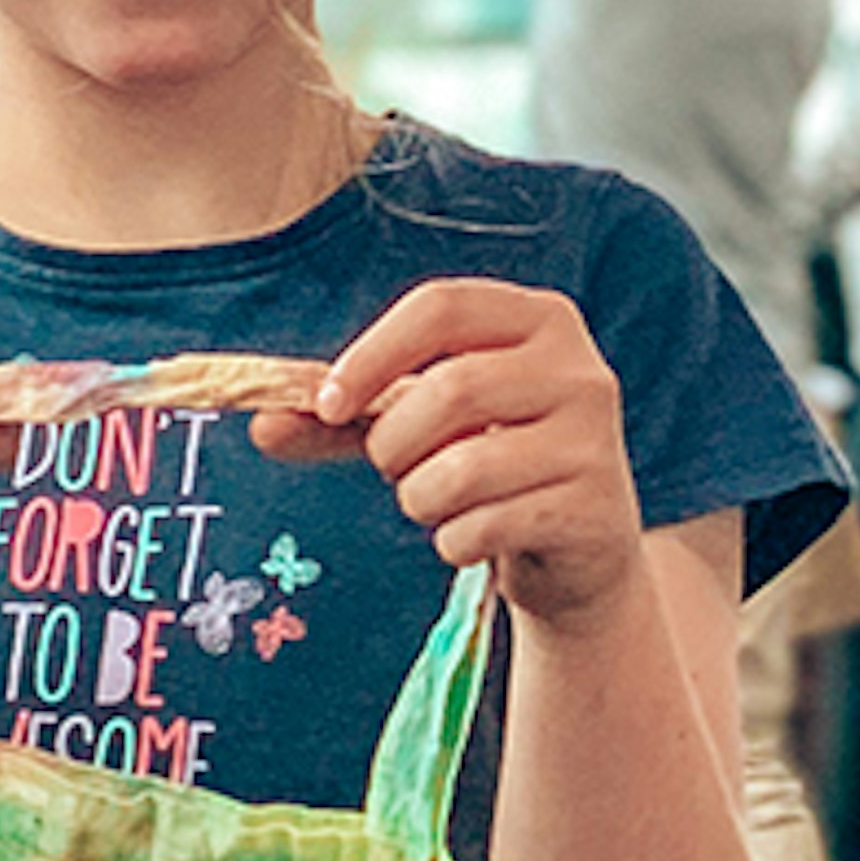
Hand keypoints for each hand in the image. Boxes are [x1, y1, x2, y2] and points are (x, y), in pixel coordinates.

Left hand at [255, 279, 646, 629]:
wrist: (578, 554)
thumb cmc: (488, 467)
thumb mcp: (416, 427)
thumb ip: (341, 420)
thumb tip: (263, 425)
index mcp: (537, 320)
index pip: (442, 306)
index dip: (373, 352)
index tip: (328, 403)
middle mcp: (580, 369)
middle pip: (449, 389)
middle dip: (392, 443)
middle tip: (391, 469)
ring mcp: (596, 440)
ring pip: (464, 467)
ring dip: (419, 498)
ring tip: (436, 503)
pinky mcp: (595, 510)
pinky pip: (486, 525)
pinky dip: (454, 540)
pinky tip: (475, 537)